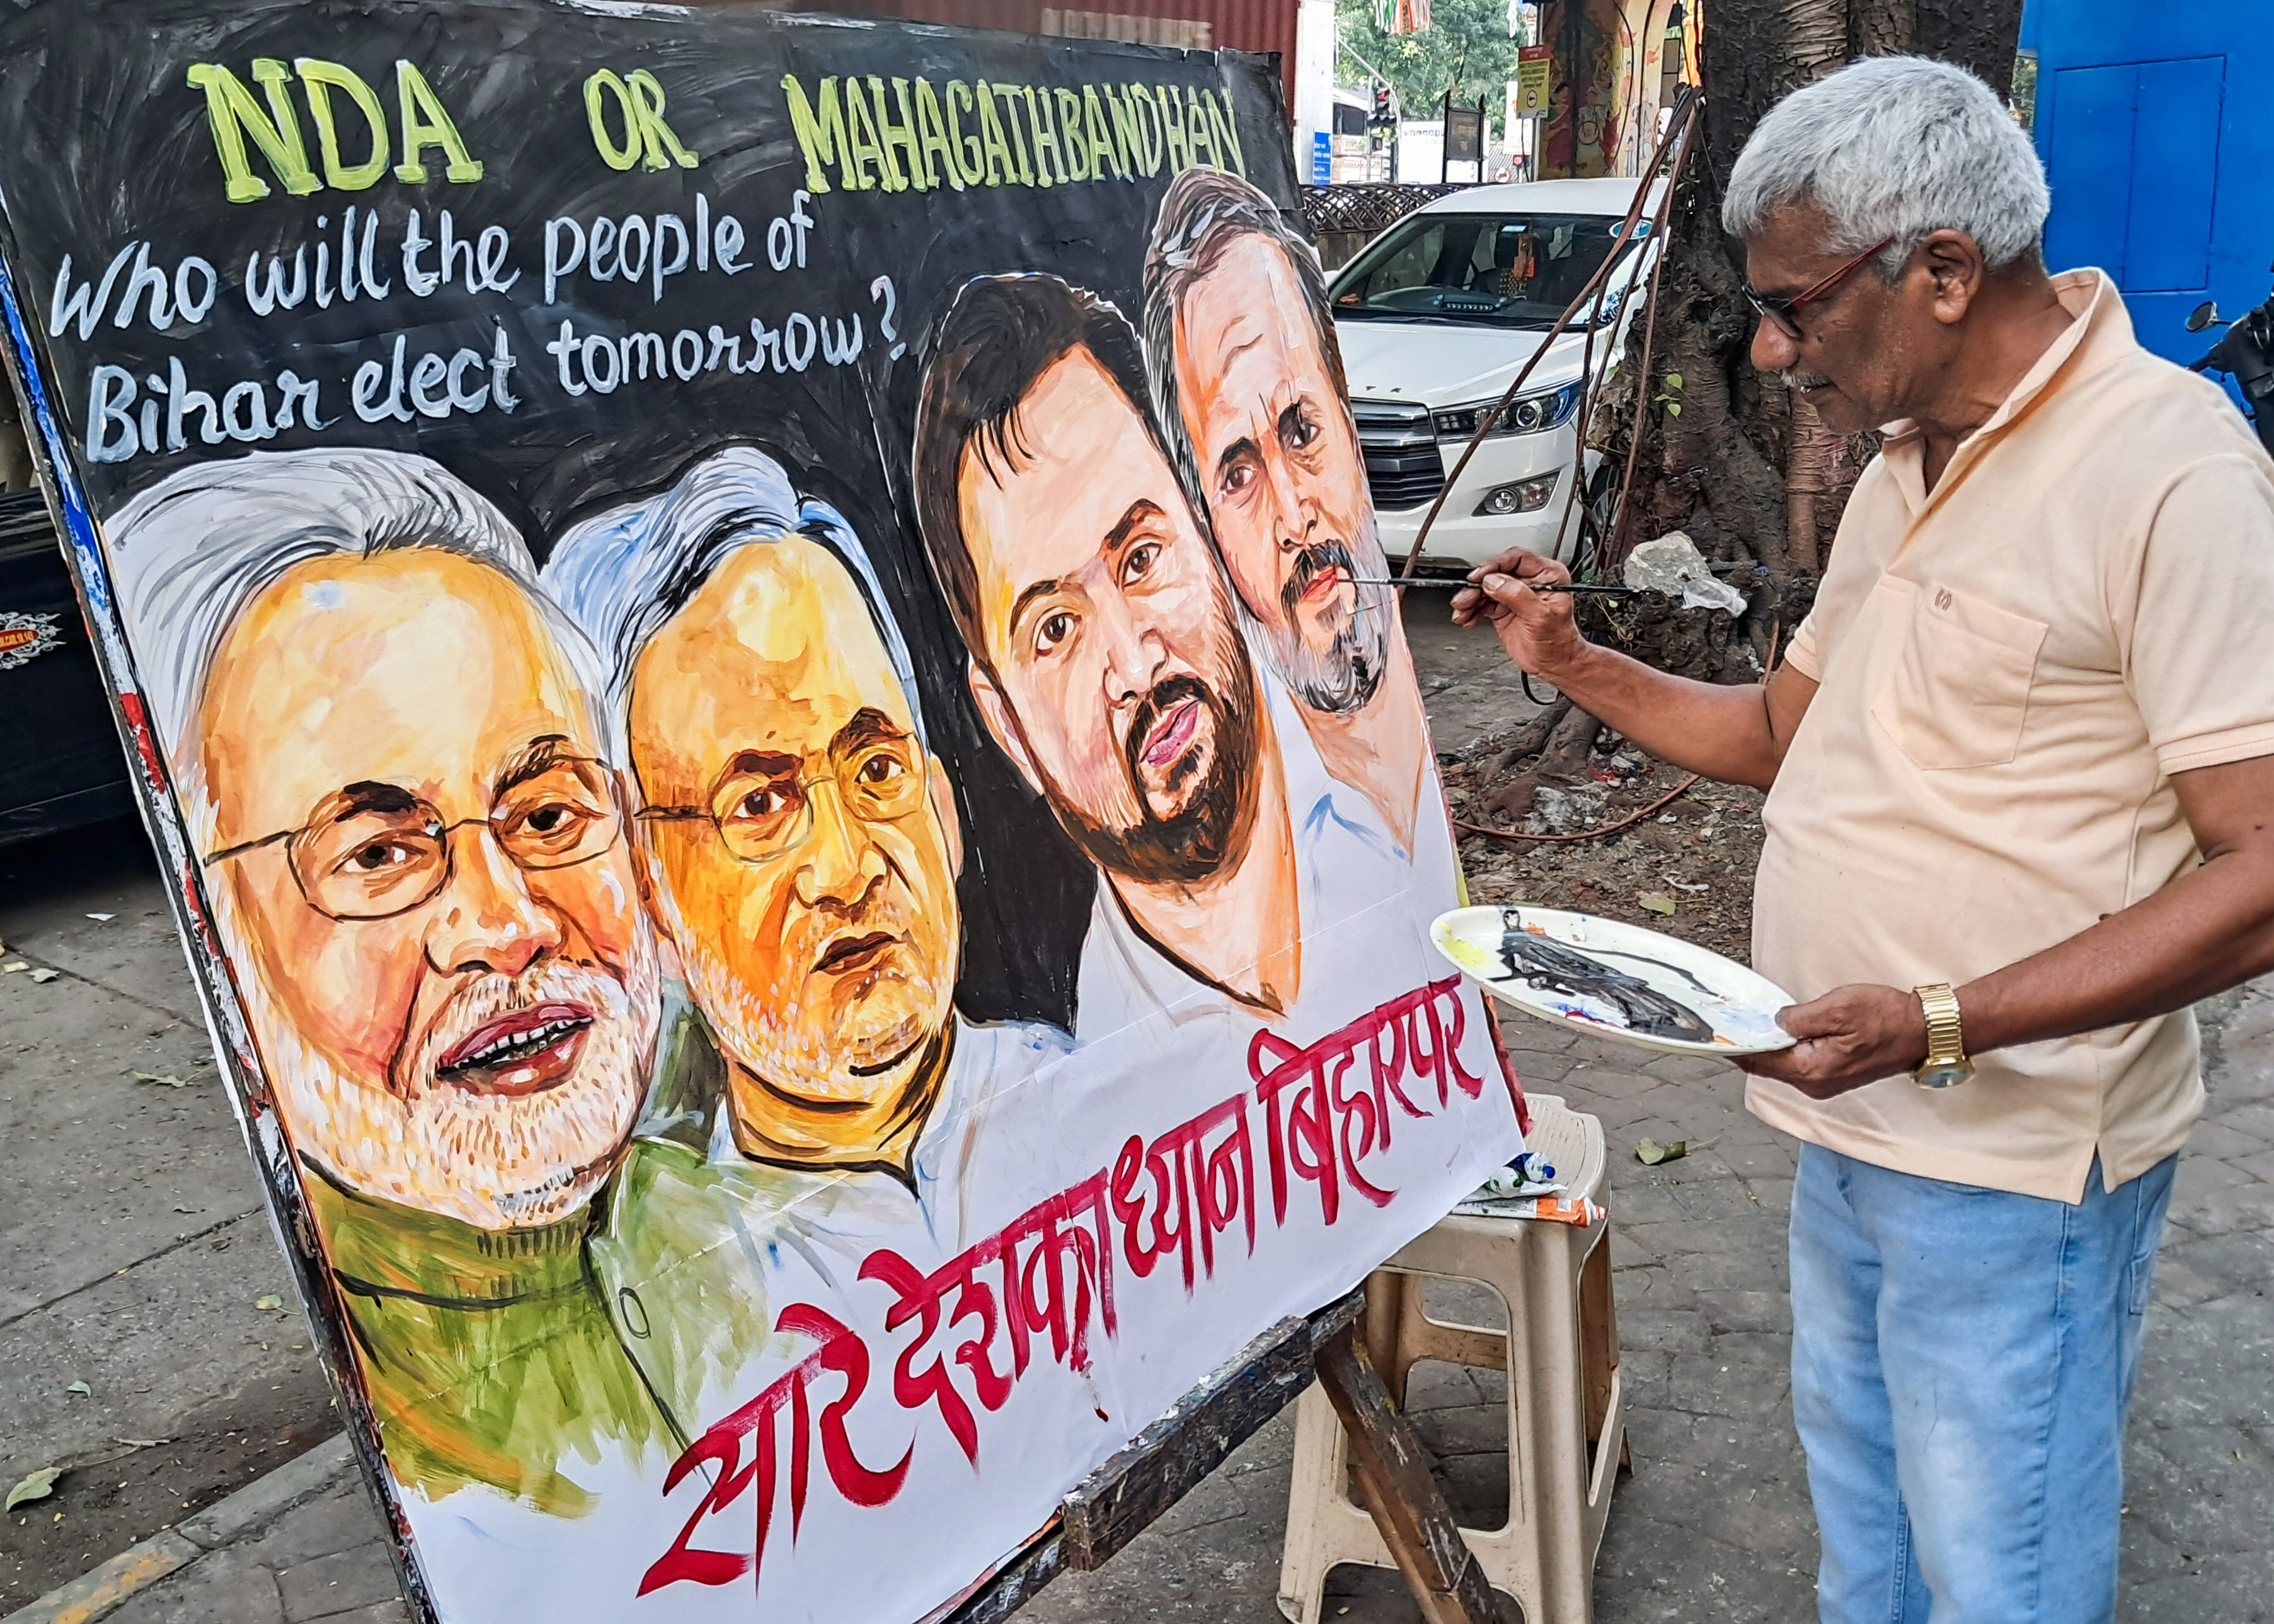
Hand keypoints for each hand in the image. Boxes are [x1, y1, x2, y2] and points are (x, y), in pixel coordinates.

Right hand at [1449, 548, 1588, 680]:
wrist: (1554, 664)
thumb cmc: (1558, 642)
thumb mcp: (1541, 617)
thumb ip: (1517, 596)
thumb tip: (1494, 581)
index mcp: (1547, 575)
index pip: (1517, 559)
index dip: (1496, 566)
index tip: (1480, 577)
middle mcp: (1529, 582)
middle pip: (1496, 574)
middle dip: (1477, 587)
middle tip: (1465, 598)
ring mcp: (1514, 595)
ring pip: (1485, 589)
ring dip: (1470, 600)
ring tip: (1462, 612)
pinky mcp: (1503, 609)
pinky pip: (1482, 604)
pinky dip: (1471, 611)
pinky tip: (1467, 619)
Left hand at [1735, 984, 1929, 1098]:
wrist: (1924, 1030)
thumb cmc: (1888, 1018)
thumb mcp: (1837, 1008)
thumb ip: (1799, 1017)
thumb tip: (1775, 1022)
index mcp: (1812, 1070)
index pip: (1760, 1061)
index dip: (1736, 1046)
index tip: (1715, 1034)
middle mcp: (1815, 1084)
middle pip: (1768, 1065)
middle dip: (1749, 1045)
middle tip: (1727, 1023)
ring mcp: (1825, 1082)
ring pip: (1784, 1064)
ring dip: (1769, 1045)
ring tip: (1750, 1024)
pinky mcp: (1834, 1074)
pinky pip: (1800, 1062)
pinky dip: (1787, 1047)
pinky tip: (1782, 1031)